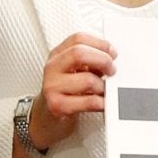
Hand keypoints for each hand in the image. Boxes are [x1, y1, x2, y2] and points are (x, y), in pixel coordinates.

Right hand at [31, 32, 116, 150]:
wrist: (46, 118)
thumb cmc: (64, 93)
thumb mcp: (73, 72)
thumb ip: (89, 62)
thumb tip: (111, 58)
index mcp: (57, 55)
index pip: (78, 39)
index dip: (100, 44)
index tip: (112, 53)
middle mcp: (52, 68)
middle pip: (79, 53)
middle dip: (103, 61)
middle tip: (112, 70)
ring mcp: (53, 87)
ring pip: (87, 80)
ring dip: (103, 86)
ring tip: (104, 91)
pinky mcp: (58, 106)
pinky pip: (89, 101)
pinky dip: (102, 102)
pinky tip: (102, 103)